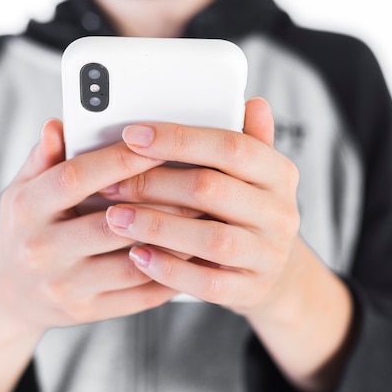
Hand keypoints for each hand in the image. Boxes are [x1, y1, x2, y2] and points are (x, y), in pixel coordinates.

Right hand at [0, 119, 178, 332]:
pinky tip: (192, 255)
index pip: (75, 178)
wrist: (7, 293)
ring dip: (174, 242)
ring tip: (204, 220)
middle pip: (110, 224)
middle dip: (159, 203)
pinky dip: (171, 275)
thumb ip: (43, 158)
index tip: (156, 144)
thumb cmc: (25, 229)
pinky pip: (139, 296)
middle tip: (198, 184)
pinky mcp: (87, 311)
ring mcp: (65, 286)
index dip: (118, 160)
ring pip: (133, 264)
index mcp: (27, 209)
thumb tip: (58, 125)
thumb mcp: (22, 189)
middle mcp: (42, 250)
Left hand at [100, 98, 304, 318]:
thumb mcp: (253, 176)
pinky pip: (208, 283)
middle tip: (111, 183)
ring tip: (115, 218)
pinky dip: (169, 269)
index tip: (132, 136)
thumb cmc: (247, 214)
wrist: (274, 274)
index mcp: (279, 174)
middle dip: (154, 184)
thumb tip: (251, 102)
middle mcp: (280, 213)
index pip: (231, 146)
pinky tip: (137, 256)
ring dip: (156, 226)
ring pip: (210, 238)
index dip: (180, 139)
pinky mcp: (251, 290)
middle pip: (212, 190)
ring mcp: (268, 255)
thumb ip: (245, 141)